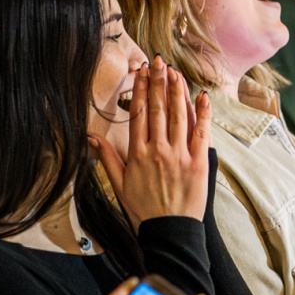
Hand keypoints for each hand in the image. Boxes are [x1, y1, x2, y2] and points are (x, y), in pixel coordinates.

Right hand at [96, 62, 210, 225]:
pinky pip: (201, 132)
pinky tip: (202, 96)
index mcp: (137, 153)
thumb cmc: (142, 210)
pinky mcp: (198, 163)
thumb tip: (91, 137)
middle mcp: (158, 150)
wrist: (167, 232)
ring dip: (177, 91)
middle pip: (158, 108)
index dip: (140, 90)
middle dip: (158, 82)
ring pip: (178, 115)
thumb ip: (107, 158)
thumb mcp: (119, 184)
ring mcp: (179, 155)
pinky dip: (203, 113)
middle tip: (158, 61)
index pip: (139, 113)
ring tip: (174, 71)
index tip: (141, 73)